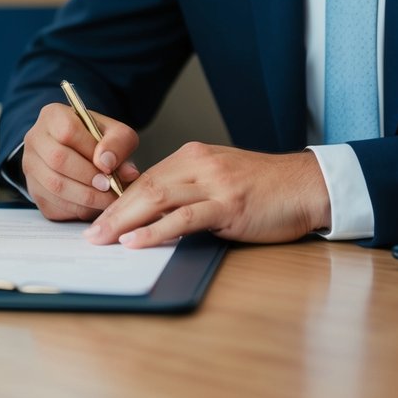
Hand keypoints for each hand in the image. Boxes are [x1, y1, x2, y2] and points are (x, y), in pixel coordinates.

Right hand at [22, 102, 140, 220]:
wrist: (78, 154)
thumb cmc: (97, 141)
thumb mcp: (115, 133)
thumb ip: (119, 144)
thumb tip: (114, 166)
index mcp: (53, 116)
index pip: (68, 130)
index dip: (90, 151)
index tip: (109, 166)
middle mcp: (35, 139)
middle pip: (58, 159)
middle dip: (88, 177)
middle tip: (110, 187)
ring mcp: (30, 166)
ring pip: (54, 185)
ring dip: (85, 197)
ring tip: (107, 199)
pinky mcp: (33, 190)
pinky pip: (53, 204)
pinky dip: (77, 209)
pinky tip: (94, 206)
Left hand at [84, 142, 330, 246]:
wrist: (308, 186)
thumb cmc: (266, 189)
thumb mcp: (220, 180)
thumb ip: (190, 190)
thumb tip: (155, 213)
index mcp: (193, 156)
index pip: (145, 178)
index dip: (118, 202)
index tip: (98, 220)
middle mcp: (199, 164)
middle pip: (144, 187)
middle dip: (112, 212)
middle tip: (89, 234)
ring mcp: (214, 183)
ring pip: (157, 198)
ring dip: (124, 221)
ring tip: (103, 240)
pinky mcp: (229, 205)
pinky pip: (183, 218)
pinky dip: (155, 231)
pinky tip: (135, 241)